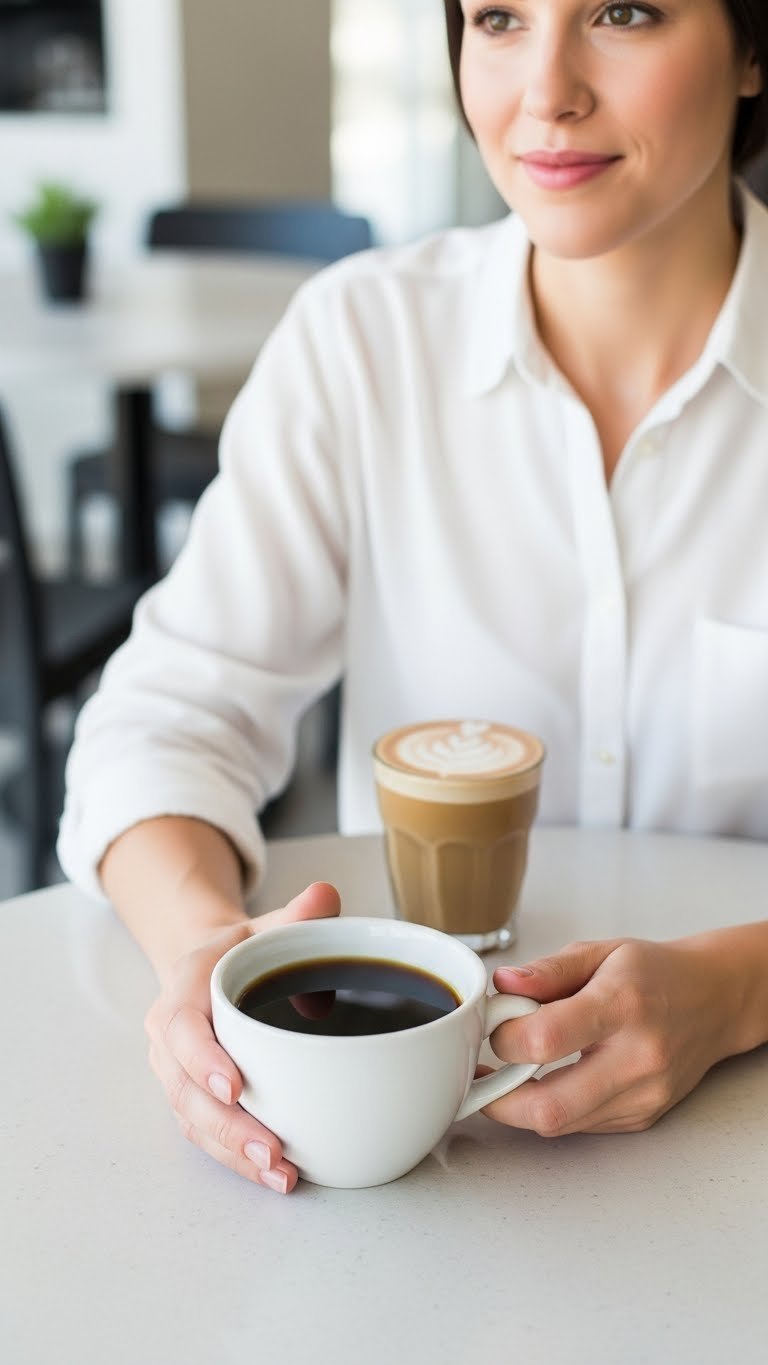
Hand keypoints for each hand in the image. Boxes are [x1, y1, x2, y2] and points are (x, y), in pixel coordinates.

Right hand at [144, 881, 340, 1191]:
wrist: (208, 966)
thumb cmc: (240, 950)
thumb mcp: (265, 924)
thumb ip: (296, 913)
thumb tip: (325, 896)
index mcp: (184, 988)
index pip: (182, 1026)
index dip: (203, 1058)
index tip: (235, 1086)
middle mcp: (172, 1038)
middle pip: (185, 1089)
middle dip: (226, 1126)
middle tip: (272, 1149)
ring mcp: (179, 1073)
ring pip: (193, 1121)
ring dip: (233, 1153)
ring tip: (280, 1174)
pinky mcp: (194, 1099)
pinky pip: (206, 1135)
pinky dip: (237, 1159)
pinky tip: (276, 1176)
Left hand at [481, 937, 733, 1135]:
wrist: (713, 1001)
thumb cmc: (653, 973)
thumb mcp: (599, 952)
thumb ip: (547, 971)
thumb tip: (502, 985)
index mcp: (623, 1004)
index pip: (547, 1038)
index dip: (505, 1037)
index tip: (495, 1025)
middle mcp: (638, 1057)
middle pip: (550, 1105)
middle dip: (499, 1098)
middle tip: (481, 1075)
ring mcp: (644, 1095)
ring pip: (561, 1124)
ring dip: (519, 1107)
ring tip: (507, 1074)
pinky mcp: (643, 1117)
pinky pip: (581, 1126)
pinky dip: (552, 1109)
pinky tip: (545, 1083)